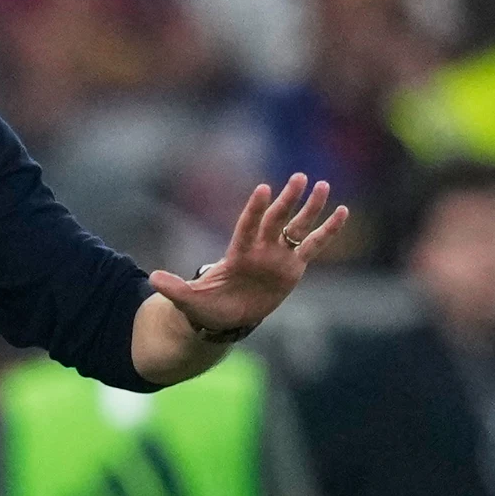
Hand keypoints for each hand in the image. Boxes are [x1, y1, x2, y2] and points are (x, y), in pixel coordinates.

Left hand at [149, 173, 346, 334]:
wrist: (224, 318)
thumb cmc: (206, 306)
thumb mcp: (189, 300)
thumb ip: (175, 289)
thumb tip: (153, 279)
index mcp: (237, 254)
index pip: (248, 227)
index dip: (255, 210)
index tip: (262, 190)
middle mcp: (260, 249)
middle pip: (276, 220)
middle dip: (287, 201)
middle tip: (299, 178)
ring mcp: (278, 256)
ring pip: (297, 227)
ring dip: (310, 208)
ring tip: (323, 185)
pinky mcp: (293, 268)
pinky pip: (313, 246)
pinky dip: (327, 231)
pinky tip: (342, 213)